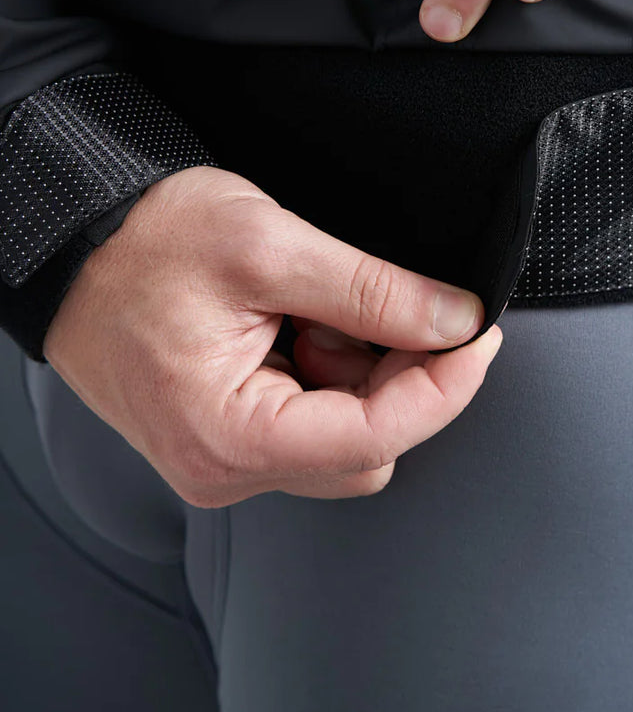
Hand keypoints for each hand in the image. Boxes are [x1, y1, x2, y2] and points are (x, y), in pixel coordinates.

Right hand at [42, 166, 500, 504]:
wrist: (76, 242)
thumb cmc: (146, 242)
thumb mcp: (268, 248)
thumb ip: (373, 292)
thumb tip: (455, 321)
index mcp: (231, 439)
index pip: (378, 438)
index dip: (445, 385)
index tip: (477, 333)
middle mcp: (227, 469)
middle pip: (371, 447)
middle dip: (397, 375)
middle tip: (379, 302)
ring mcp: (228, 457)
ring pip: (350, 436)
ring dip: (362, 370)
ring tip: (316, 307)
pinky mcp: (234, 434)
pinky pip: (317, 419)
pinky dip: (332, 370)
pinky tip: (301, 321)